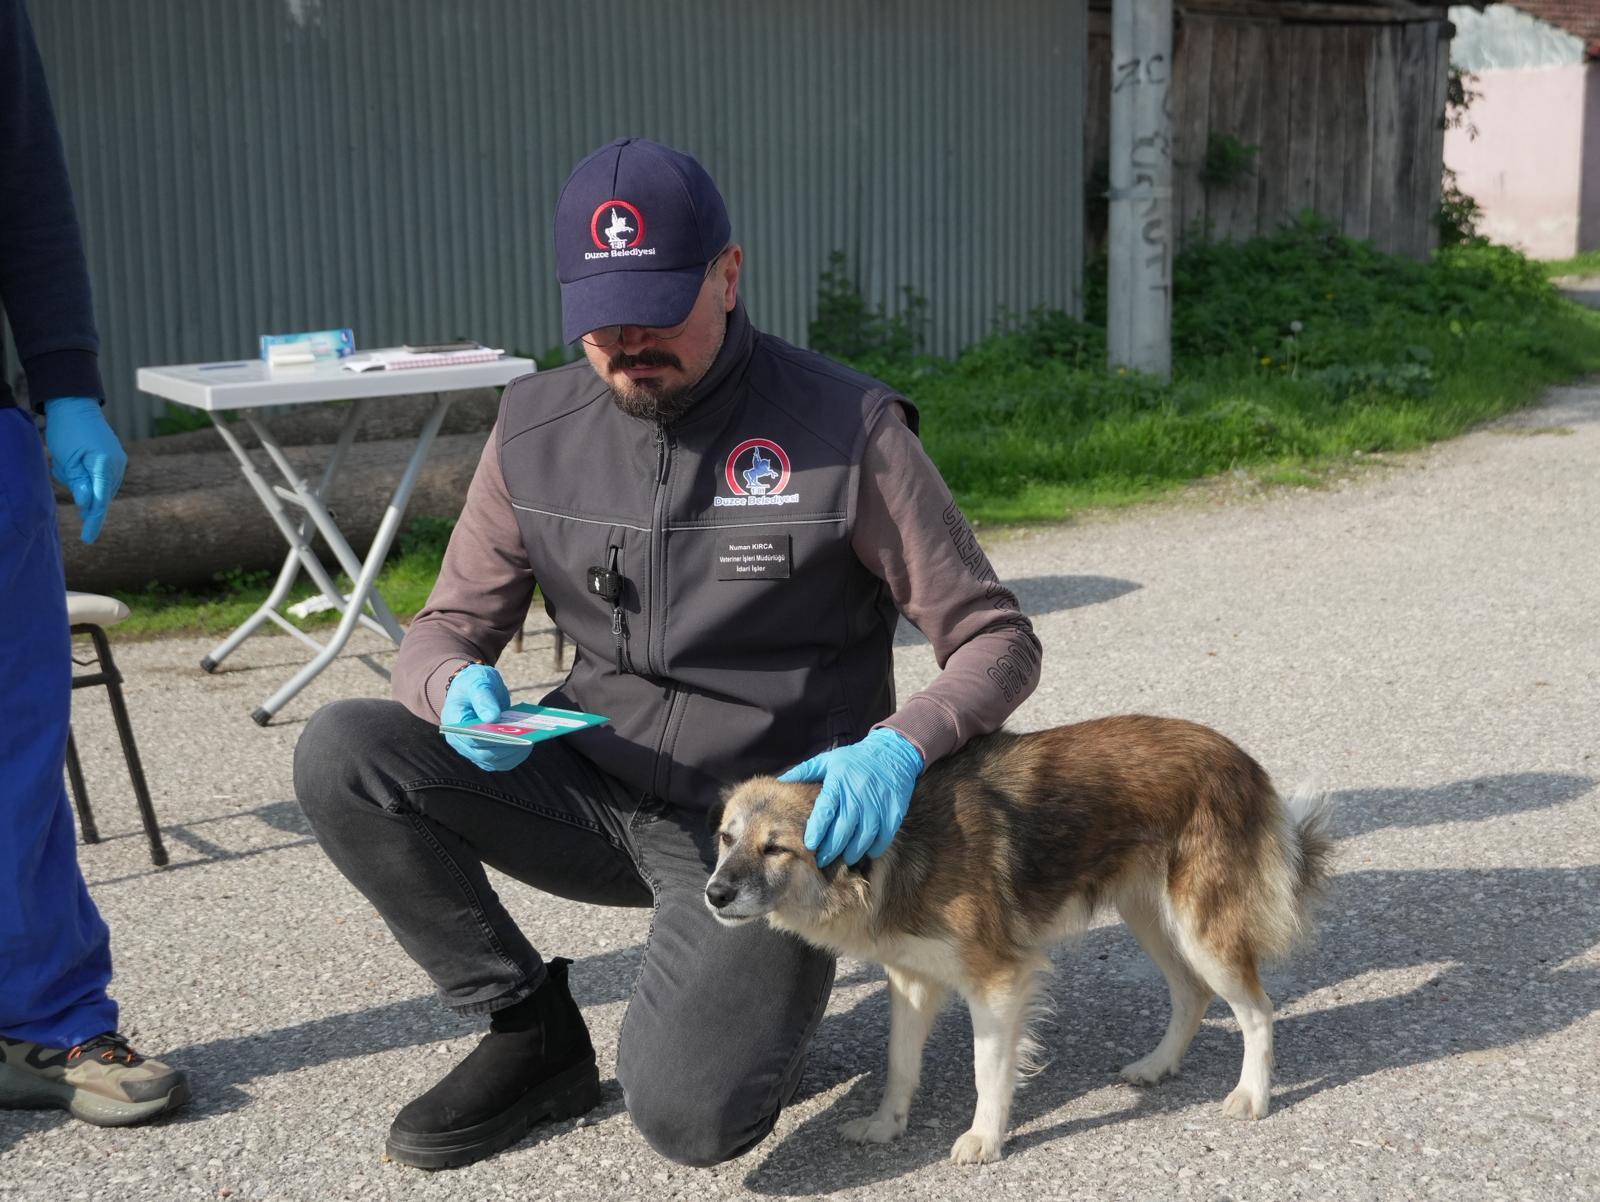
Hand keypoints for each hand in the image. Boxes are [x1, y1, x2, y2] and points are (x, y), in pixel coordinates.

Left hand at [44, 396, 126, 543]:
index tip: (88, 538)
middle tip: (65, 469)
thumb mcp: (66, 459)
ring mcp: (119, 461)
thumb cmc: (67, 430)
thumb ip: (79, 483)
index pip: (100, 501)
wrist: (75, 405)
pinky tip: (77, 461)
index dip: (94, 521)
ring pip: (101, 488)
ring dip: (84, 483)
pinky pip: (103, 478)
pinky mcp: (115, 458)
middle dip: (83, 493)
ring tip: (68, 461)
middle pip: (101, 496)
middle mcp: (117, 465)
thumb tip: (89, 505)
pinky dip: (90, 478)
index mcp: (104, 465)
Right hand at [441, 663, 532, 771]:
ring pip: (495, 761)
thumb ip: (483, 698)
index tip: (508, 732)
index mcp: (453, 723)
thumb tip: (492, 717)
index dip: (489, 737)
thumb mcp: (477, 683)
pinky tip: (529, 743)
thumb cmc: (474, 684)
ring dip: (514, 752)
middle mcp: (460, 741)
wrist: (475, 690)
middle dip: (507, 746)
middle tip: (527, 738)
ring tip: (531, 739)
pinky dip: (516, 754)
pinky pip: (502, 761)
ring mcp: (473, 750)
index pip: (470, 737)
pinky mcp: (487, 754)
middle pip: (484, 753)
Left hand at [778, 728, 923, 865]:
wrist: (892, 753)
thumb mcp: (828, 760)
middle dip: (830, 850)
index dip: (816, 832)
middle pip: (842, 830)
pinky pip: (883, 838)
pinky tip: (865, 852)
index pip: (825, 812)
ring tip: (843, 859)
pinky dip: (873, 849)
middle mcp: (858, 794)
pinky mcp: (894, 812)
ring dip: (851, 853)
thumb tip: (780, 781)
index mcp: (839, 782)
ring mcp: (878, 805)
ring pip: (863, 838)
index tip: (808, 845)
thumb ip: (804, 771)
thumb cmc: (854, 760)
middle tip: (821, 861)